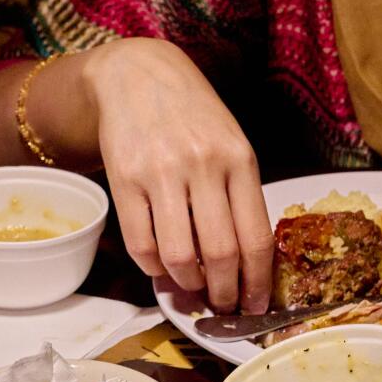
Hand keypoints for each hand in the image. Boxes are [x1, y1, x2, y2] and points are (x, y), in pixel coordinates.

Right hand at [83, 38, 272, 311]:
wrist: (137, 75)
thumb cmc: (192, 115)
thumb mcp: (231, 143)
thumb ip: (240, 194)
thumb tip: (243, 262)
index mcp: (238, 159)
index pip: (255, 238)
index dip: (257, 283)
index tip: (254, 305)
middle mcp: (202, 166)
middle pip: (220, 254)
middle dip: (224, 293)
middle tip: (222, 307)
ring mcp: (161, 172)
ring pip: (179, 255)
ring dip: (188, 285)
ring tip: (192, 290)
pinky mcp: (124, 179)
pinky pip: (141, 242)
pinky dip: (153, 267)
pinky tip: (161, 267)